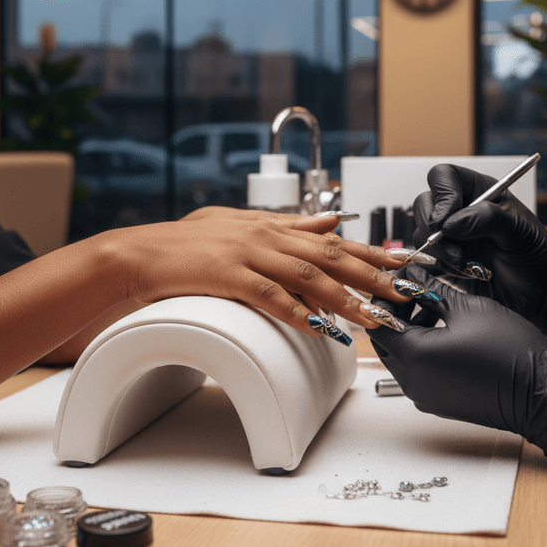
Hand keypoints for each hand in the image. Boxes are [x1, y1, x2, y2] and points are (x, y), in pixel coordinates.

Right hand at [118, 214, 406, 343]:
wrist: (142, 253)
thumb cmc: (189, 244)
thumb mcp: (241, 224)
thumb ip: (288, 224)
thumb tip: (329, 221)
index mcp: (273, 227)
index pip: (333, 239)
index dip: (371, 253)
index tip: (402, 265)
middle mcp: (267, 236)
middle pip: (331, 256)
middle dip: (372, 276)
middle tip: (403, 293)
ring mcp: (248, 254)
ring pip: (308, 276)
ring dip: (345, 298)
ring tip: (373, 317)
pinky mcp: (228, 275)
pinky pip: (270, 295)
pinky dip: (296, 311)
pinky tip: (318, 325)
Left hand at [366, 272, 546, 462]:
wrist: (542, 395)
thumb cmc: (509, 351)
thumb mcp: (468, 308)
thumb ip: (432, 291)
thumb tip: (413, 278)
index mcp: (415, 356)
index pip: (378, 322)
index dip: (386, 297)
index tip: (401, 281)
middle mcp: (413, 381)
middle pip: (386, 341)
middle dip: (397, 313)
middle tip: (416, 291)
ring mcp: (426, 396)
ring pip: (402, 357)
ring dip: (411, 331)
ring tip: (436, 307)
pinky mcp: (440, 402)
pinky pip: (418, 372)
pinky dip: (423, 350)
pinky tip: (447, 331)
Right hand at [407, 163, 546, 354]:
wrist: (541, 295)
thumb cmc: (537, 257)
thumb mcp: (518, 230)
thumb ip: (485, 218)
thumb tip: (449, 224)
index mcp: (479, 190)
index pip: (444, 177)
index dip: (441, 195)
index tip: (446, 221)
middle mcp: (460, 209)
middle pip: (424, 204)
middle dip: (436, 231)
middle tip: (457, 252)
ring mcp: (450, 235)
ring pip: (422, 235)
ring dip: (443, 254)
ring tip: (471, 267)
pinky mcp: (444, 260)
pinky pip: (425, 259)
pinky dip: (442, 268)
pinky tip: (467, 274)